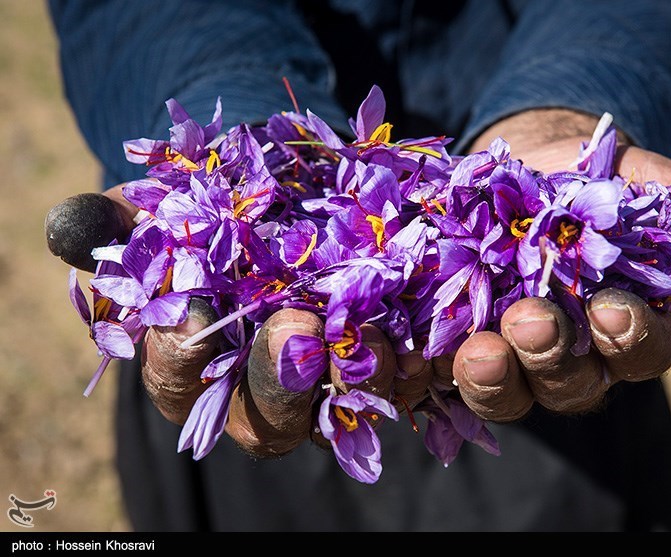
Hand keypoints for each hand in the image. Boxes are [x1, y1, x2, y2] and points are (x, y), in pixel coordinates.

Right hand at [46, 189, 431, 456]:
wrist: (302, 198)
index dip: (181, 354)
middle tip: (297, 329)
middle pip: (269, 416)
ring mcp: (329, 383)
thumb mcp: (174, 205)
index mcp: (201, 363)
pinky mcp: (384, 361)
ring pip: (343, 406)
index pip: (181, 378)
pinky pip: (403, 379)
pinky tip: (424, 335)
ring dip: (357, 372)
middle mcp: (264, 387)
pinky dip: (413, 360)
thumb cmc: (225, 209)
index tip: (189, 316)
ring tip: (371, 329)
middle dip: (282, 377)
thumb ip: (130, 223)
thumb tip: (72, 225)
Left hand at [449, 108, 670, 419]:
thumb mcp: (639, 180)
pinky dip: (425, 367)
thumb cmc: (593, 180)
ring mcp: (511, 357)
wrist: (524, 168)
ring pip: (506, 391)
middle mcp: (572, 356)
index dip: (629, 340)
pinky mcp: (456, 346)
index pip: (639, 352)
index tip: (612, 310)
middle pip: (570, 384)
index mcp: (626, 327)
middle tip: (530, 321)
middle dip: (551, 356)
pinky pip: (439, 373)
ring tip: (477, 349)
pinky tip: (409, 350)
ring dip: (491, 376)